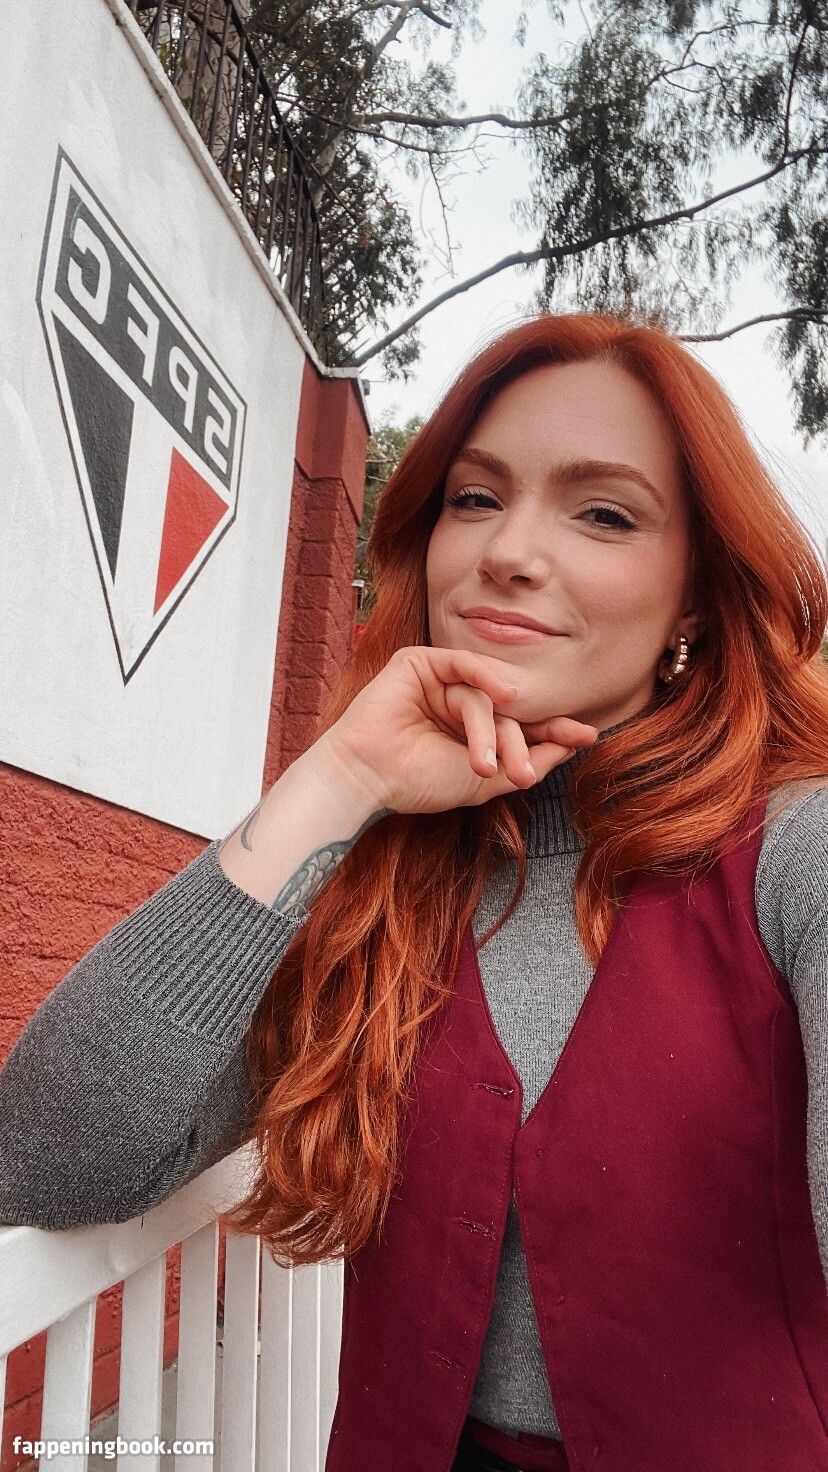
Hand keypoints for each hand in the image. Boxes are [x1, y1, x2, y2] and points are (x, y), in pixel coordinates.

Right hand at [317, 645, 597, 816]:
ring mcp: (438, 681)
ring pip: (483, 697)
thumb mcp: (487, 780)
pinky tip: (505, 694)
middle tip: (519, 775)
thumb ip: (531, 761)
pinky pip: (463, 662)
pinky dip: (485, 675)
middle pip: (506, 712)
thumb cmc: (419, 782)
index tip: (587, 736)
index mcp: (472, 730)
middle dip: (519, 743)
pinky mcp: (418, 663)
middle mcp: (457, 703)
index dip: (553, 730)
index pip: (521, 725)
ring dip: (489, 732)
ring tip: (484, 766)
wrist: (369, 778)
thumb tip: (574, 743)